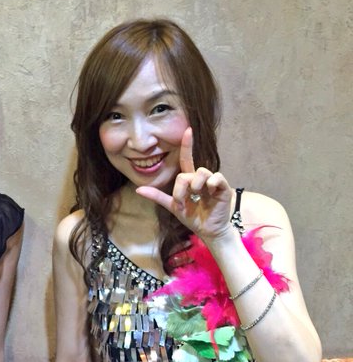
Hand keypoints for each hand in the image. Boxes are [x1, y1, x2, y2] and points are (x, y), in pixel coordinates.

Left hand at [135, 127, 233, 241]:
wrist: (208, 231)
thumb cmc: (192, 217)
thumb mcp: (173, 207)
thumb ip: (158, 197)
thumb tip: (138, 189)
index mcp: (189, 180)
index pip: (187, 159)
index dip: (187, 145)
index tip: (187, 130)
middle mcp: (200, 178)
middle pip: (188, 172)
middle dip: (182, 188)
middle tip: (182, 201)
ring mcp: (212, 183)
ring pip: (202, 172)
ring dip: (195, 185)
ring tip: (197, 197)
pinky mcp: (223, 188)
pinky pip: (217, 177)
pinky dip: (212, 184)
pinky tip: (210, 193)